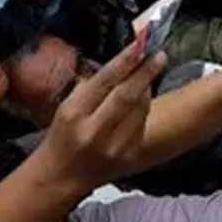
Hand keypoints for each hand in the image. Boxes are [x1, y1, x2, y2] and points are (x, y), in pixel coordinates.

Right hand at [37, 32, 167, 189]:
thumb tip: (122, 61)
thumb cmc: (62, 135)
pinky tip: (143, 97)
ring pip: (140, 109)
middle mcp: (94, 132)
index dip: (124, 61)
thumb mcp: (67, 106)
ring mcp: (114, 147)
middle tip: (159, 54)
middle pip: (127, 95)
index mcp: (74, 114)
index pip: (104, 81)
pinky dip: (145, 106)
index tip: (139, 45)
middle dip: (146, 72)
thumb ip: (91, 86)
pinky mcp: (129, 156)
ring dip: (147, 87)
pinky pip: (143, 123)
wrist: (62, 176)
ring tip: (151, 70)